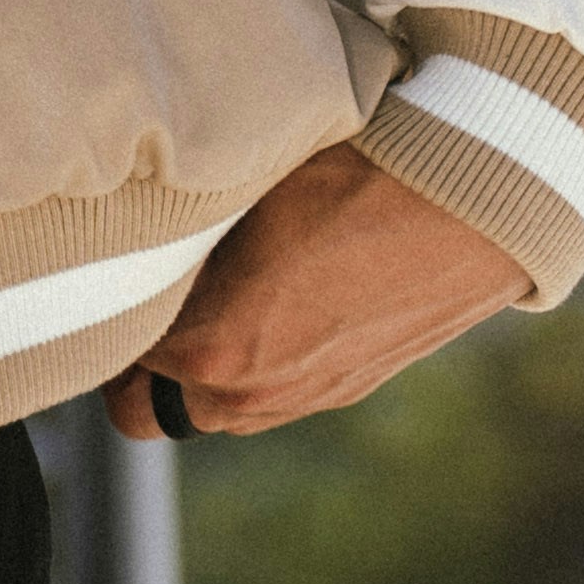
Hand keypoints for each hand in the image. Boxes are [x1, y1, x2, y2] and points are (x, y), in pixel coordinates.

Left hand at [107, 138, 527, 443]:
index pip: (109, 357)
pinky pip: (276, 395)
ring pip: (215, 410)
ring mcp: (307, 399)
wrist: (475, 199)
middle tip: (152, 291)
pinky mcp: (353, 389)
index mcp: (207, 349)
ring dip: (203, 368)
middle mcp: (252, 393)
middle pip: (146, 411)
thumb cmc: (352, 173)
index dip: (108, 308)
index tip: (113, 272)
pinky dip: (263, 361)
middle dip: (141, 361)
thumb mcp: (240, 186)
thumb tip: (132, 227)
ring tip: (220, 289)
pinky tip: (282, 296)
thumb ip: (176, 232)